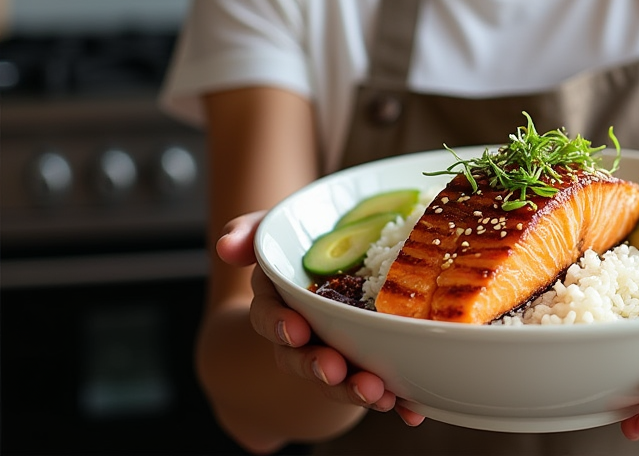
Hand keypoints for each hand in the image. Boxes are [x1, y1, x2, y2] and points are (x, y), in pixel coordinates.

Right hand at [216, 211, 425, 426]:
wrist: (335, 261)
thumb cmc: (300, 244)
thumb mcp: (273, 229)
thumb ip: (248, 232)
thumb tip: (226, 245)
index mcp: (277, 301)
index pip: (268, 317)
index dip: (278, 325)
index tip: (295, 330)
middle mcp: (301, 333)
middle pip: (302, 357)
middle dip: (318, 367)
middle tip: (335, 371)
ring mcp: (333, 350)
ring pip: (339, 377)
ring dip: (355, 388)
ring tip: (379, 394)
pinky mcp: (365, 361)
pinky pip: (378, 382)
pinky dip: (396, 398)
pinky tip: (412, 409)